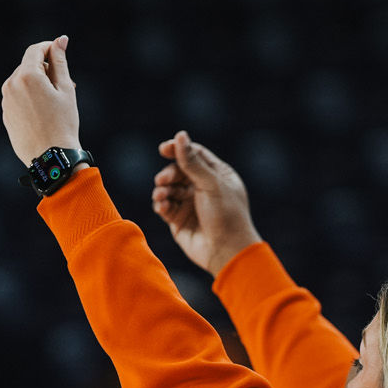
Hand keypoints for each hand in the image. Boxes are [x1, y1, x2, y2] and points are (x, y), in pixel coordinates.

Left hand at [1, 35, 80, 164]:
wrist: (50, 157)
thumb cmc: (63, 123)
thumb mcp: (66, 89)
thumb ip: (60, 62)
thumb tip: (60, 40)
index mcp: (27, 75)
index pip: (35, 50)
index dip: (48, 47)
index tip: (60, 51)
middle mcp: (11, 84)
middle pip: (28, 66)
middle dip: (45, 69)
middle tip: (66, 85)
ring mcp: (6, 100)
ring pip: (22, 82)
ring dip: (37, 84)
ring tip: (55, 102)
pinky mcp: (5, 114)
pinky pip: (17, 97)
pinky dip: (29, 98)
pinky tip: (44, 114)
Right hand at [152, 131, 262, 275]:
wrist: (227, 252)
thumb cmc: (226, 216)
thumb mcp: (211, 184)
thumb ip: (192, 162)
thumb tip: (180, 135)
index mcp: (217, 175)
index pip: (194, 155)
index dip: (178, 149)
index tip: (164, 148)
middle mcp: (204, 188)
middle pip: (178, 171)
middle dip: (169, 174)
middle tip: (163, 180)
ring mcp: (191, 204)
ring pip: (169, 189)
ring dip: (162, 189)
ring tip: (161, 195)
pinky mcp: (179, 221)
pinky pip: (165, 206)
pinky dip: (161, 204)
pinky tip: (162, 206)